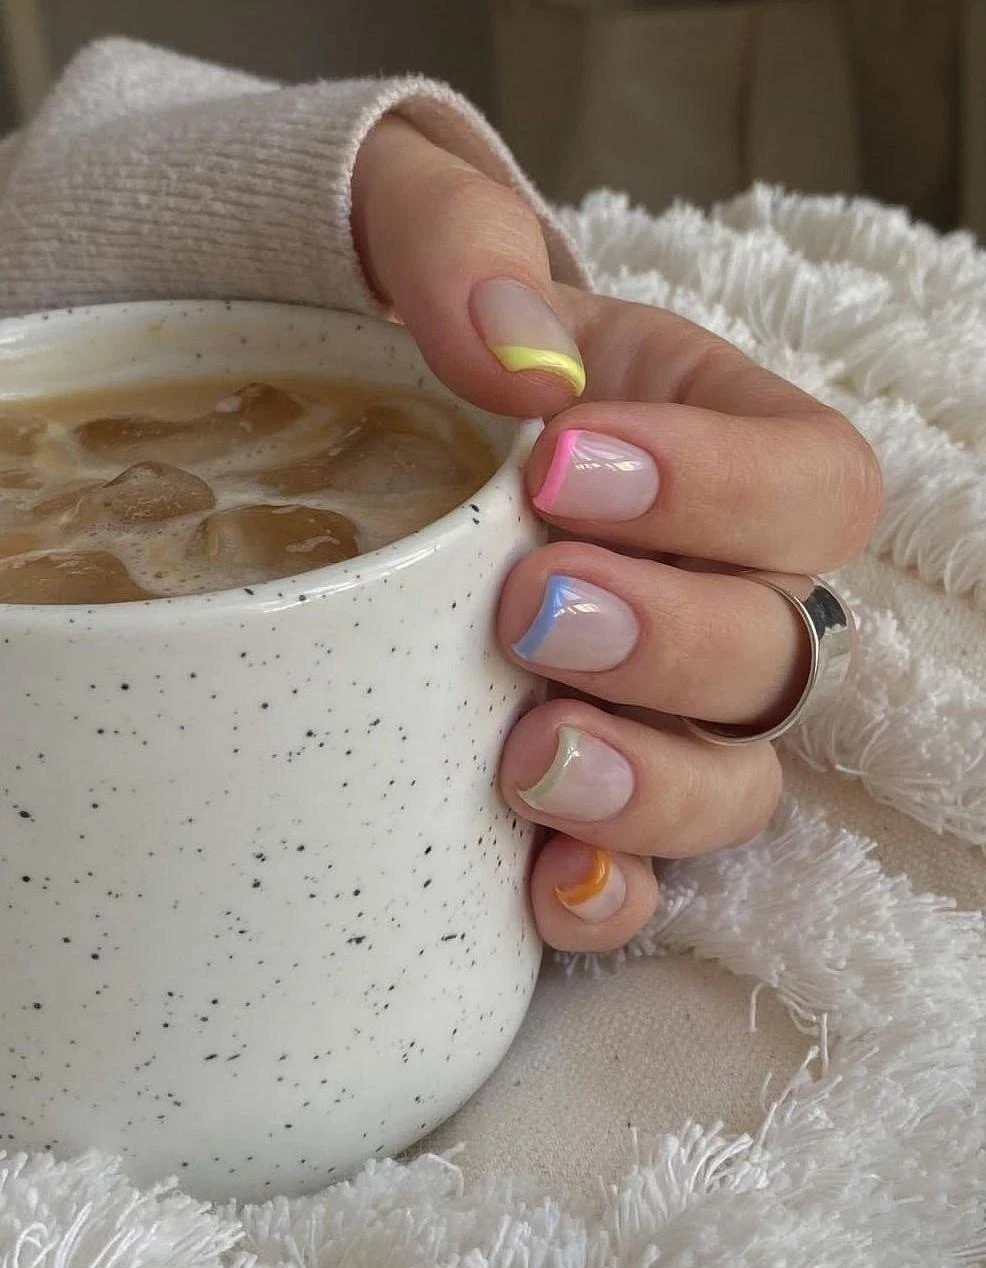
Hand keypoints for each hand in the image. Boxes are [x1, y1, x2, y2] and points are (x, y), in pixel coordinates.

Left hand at [352, 116, 881, 953]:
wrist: (362, 425)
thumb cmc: (425, 335)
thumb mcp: (430, 242)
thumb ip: (463, 249)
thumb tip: (506, 352)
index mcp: (724, 446)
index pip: (810, 483)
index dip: (717, 490)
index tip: (557, 463)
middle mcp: (721, 587)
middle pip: (778, 650)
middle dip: (665, 640)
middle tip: (532, 609)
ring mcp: (665, 709)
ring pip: (733, 782)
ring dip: (648, 785)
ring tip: (529, 758)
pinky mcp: (595, 793)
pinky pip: (643, 871)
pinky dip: (606, 890)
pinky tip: (542, 881)